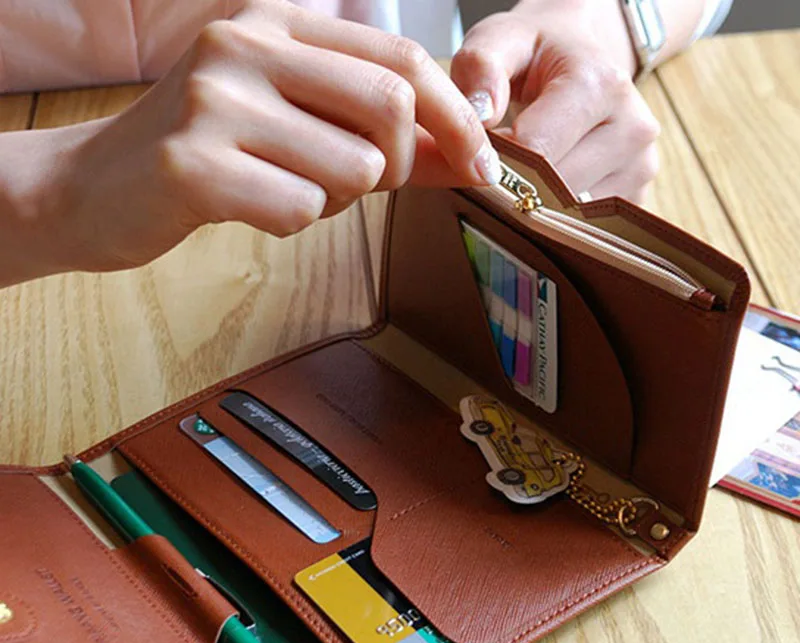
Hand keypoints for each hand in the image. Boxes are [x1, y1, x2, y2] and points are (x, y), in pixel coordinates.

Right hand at [34, 0, 499, 274]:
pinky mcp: (190, 164)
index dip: (456, 117)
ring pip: (351, 169)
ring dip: (336, 199)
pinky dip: (290, 222)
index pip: (402, 58)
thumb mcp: (298, 123)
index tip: (484, 166)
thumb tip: (470, 154)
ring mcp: (214, 100)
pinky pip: (298, 209)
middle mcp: (246, 42)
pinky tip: (250, 207)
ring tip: (286, 189)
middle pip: (391, 108)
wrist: (97, 187)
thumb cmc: (211, 155)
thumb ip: (381, 132)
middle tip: (359, 185)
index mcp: (278, 21)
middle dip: (398, 167)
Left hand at [452, 0, 660, 203]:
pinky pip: (585, 228)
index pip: (537, 150)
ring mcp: (640, 167)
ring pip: (570, 216)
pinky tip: (543, 193)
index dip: (498, 160)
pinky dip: (557, 219)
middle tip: (493, 171)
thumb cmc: (535, 53)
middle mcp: (633, 128)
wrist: (580, 58)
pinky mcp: (636, 198)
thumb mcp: (502, 40)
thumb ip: (482, 68)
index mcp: (602, 85)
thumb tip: (480, 115)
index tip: (479, 154)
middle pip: (555, 189)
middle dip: (516, 187)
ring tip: (521, 177)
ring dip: (536, 207)